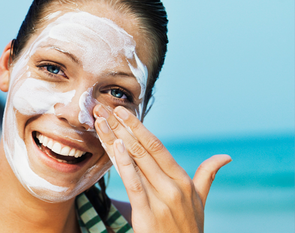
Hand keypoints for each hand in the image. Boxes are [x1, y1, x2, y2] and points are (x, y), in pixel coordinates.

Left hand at [93, 105, 230, 232]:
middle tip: (104, 107)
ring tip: (101, 120)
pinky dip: (124, 164)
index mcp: (182, 179)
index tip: (122, 111)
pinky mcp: (147, 214)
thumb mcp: (200, 200)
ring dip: (116, 138)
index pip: (156, 146)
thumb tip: (225, 157)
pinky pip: (134, 184)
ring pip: (135, 161)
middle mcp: (173, 185)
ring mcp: (161, 199)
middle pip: (143, 148)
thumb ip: (207, 176)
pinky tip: (115, 146)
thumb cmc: (188, 227)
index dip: (138, 127)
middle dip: (121, 127)